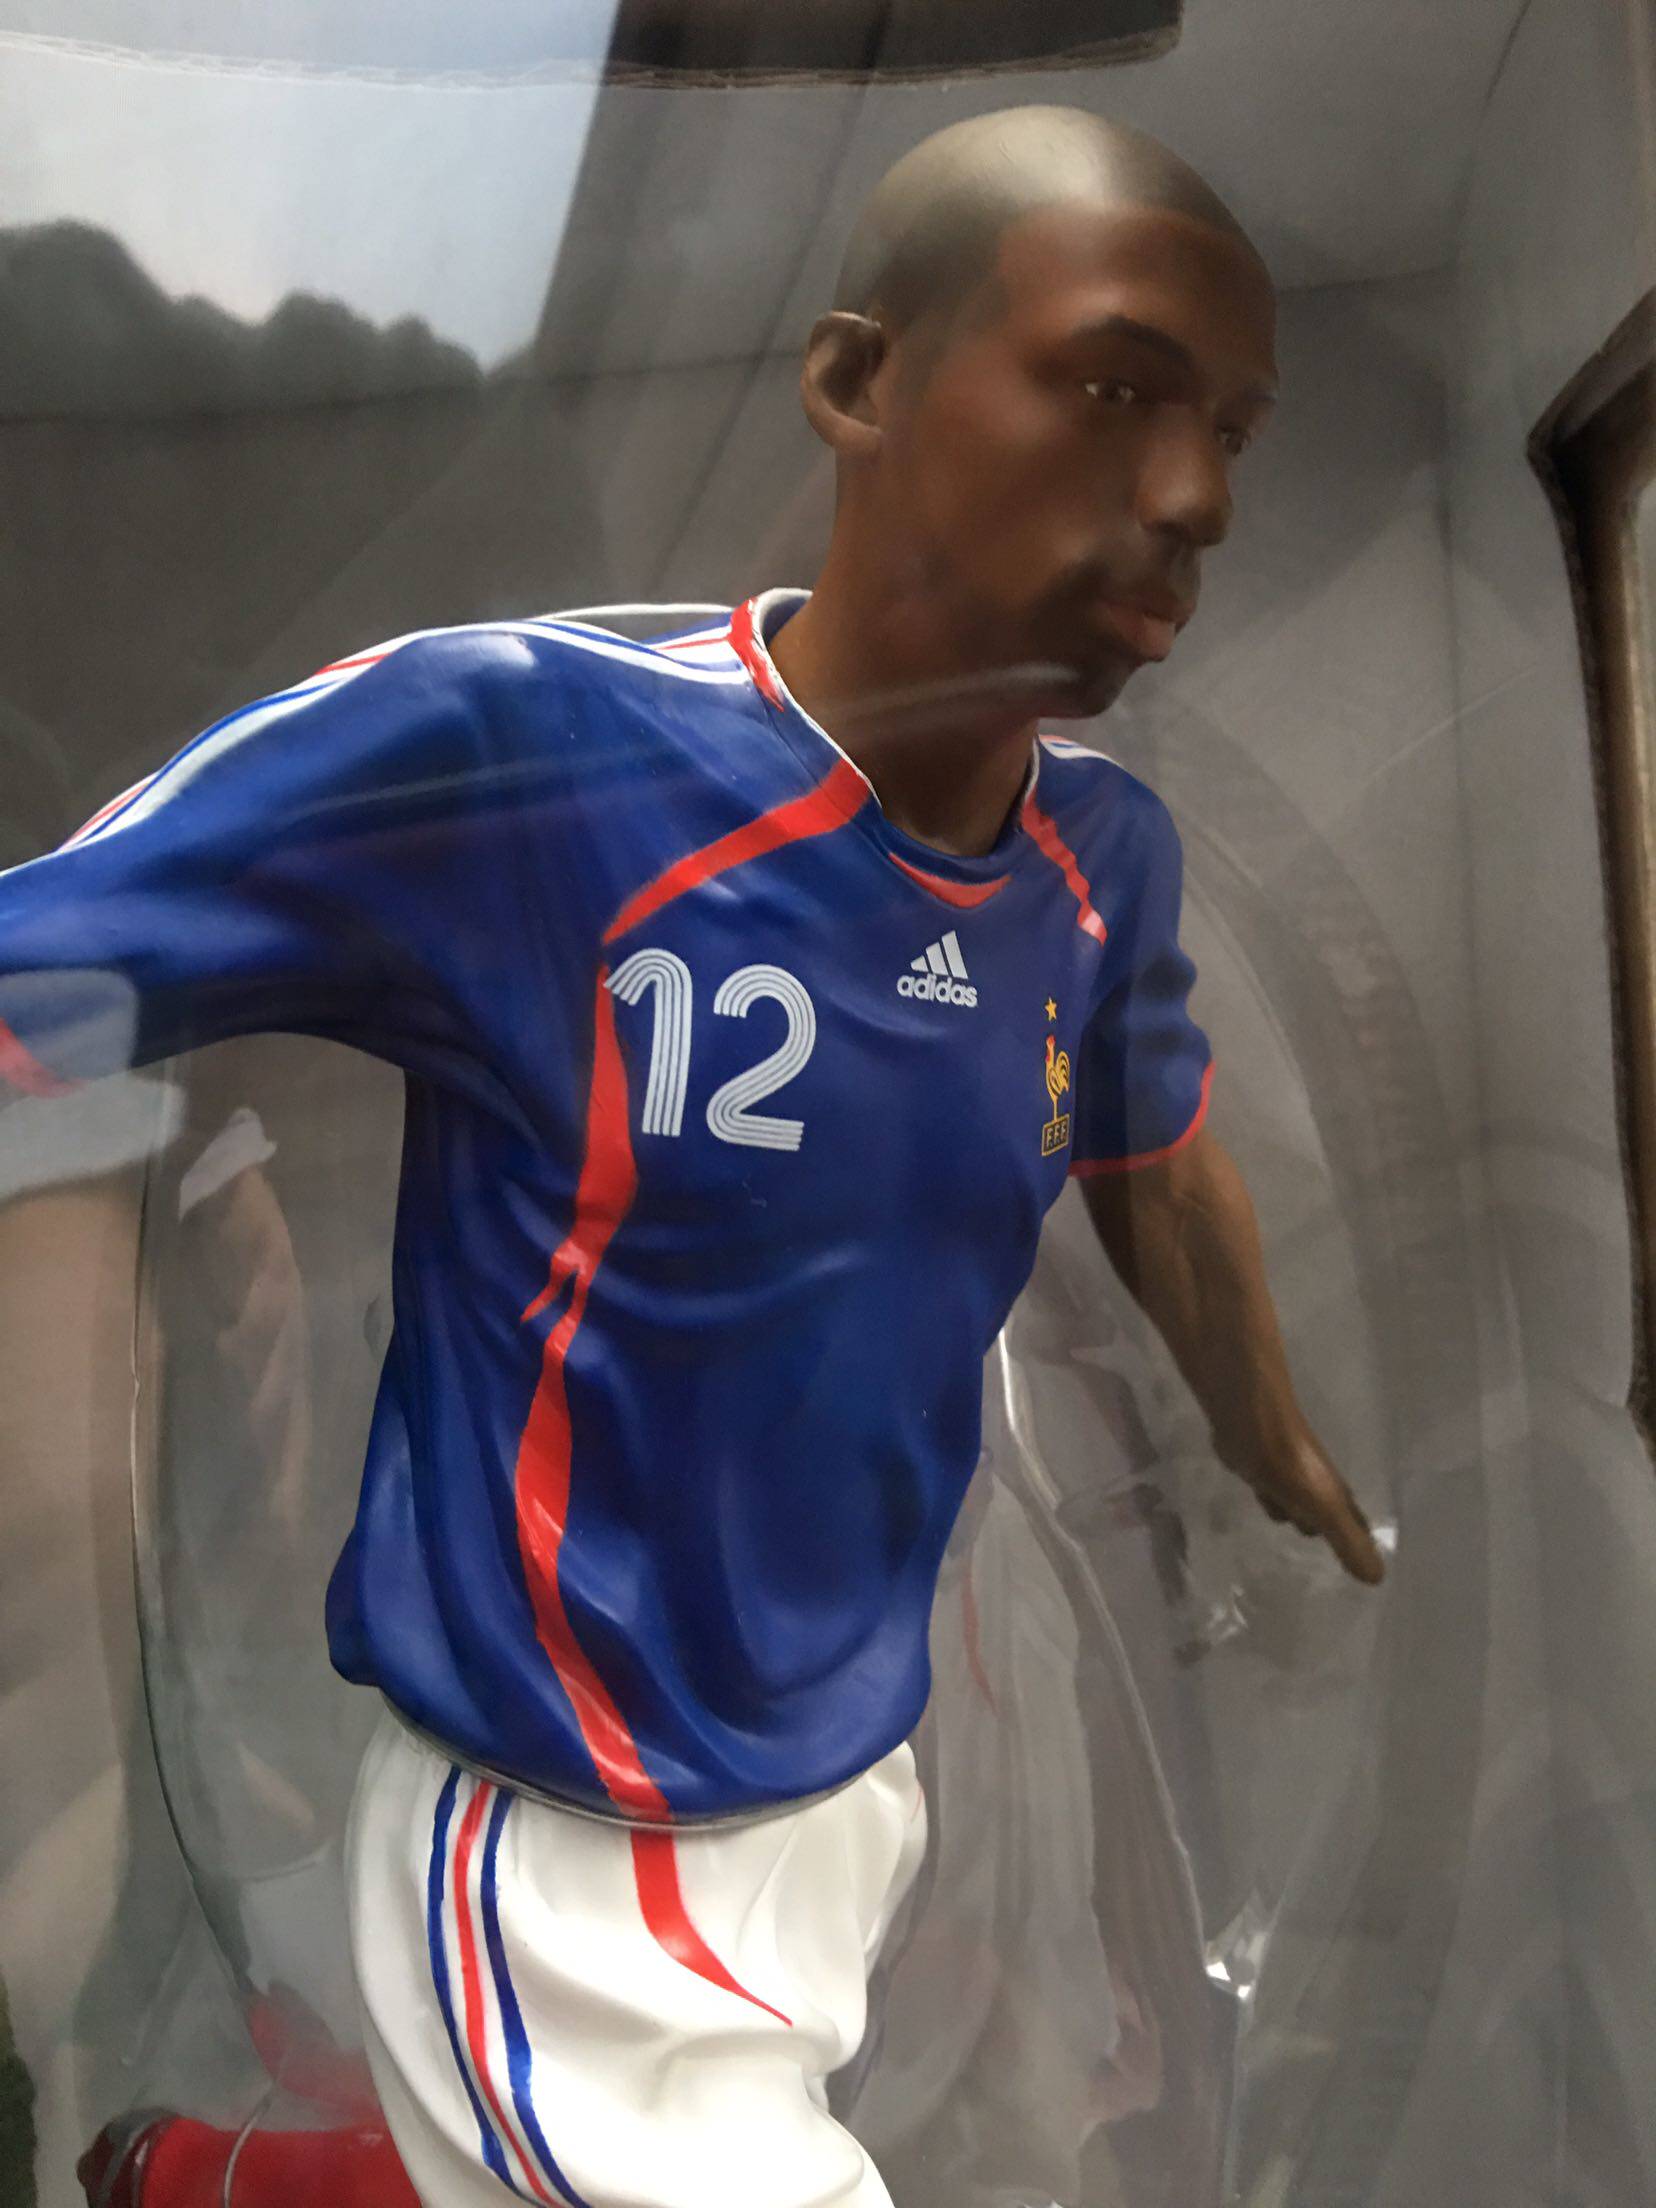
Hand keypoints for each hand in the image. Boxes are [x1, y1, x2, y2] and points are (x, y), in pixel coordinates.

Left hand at [1217, 1418, 1385, 1584]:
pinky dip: (1272, 1500)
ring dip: (1299, 1516)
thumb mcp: (1326, 1508)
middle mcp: (1315, 1484)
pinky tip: (1267, 1504)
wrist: (1251, 1423)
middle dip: (1331, 1531)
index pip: (1356, 1524)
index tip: (1364, 1563)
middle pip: (1328, 1514)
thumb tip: (1378, 1580)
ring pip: (1299, 1503)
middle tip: (1329, 1557)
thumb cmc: (1293, 1466)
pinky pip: (1272, 1490)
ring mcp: (1286, 1474)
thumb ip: (1349, 1542)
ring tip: (1296, 1536)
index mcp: (1335, 1495)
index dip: (1359, 1542)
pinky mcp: (1258, 1467)